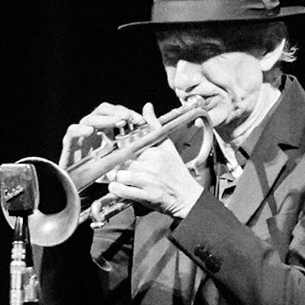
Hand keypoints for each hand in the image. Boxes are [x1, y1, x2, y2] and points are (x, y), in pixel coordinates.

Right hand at [60, 102, 144, 167]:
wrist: (79, 189)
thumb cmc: (99, 174)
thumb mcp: (121, 159)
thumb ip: (134, 141)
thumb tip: (147, 123)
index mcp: (104, 131)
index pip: (115, 113)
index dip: (126, 113)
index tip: (139, 120)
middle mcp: (92, 131)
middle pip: (102, 111)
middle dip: (117, 112)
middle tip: (129, 118)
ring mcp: (80, 137)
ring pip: (89, 119)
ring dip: (104, 119)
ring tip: (117, 122)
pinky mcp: (69, 146)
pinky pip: (72, 132)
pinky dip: (80, 130)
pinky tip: (89, 131)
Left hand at [104, 103, 204, 217]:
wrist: (187, 197)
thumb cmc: (176, 172)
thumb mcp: (167, 146)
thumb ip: (154, 126)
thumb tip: (147, 106)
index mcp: (156, 151)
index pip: (129, 147)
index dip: (125, 152)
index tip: (127, 157)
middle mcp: (152, 165)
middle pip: (123, 162)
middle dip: (122, 167)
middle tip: (130, 171)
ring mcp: (148, 181)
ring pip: (119, 175)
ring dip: (119, 179)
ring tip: (129, 180)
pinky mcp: (144, 196)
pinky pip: (119, 189)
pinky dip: (117, 189)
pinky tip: (125, 188)